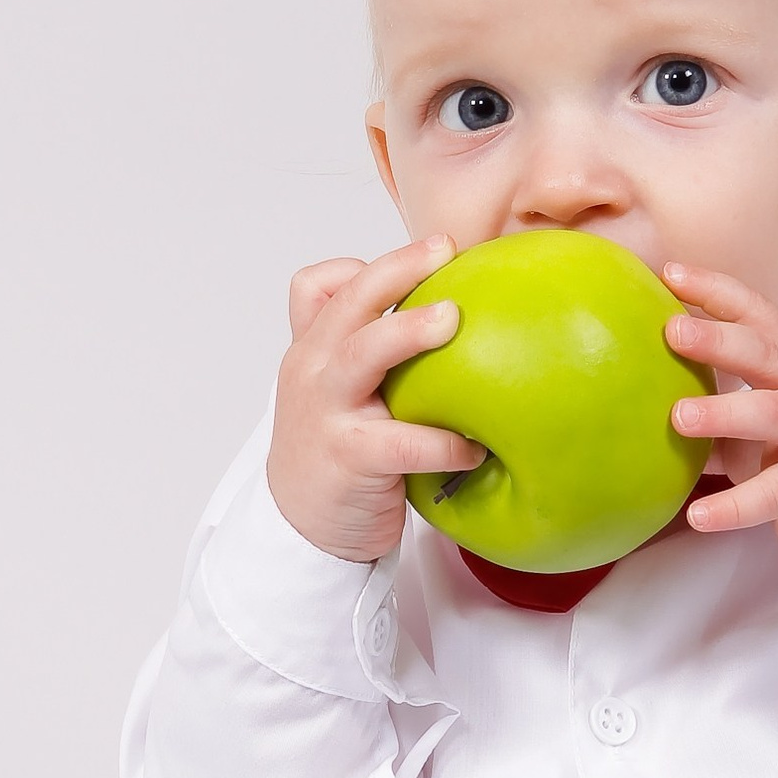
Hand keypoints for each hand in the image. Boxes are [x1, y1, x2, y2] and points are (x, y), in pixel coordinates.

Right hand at [266, 237, 486, 562]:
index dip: (366, 265)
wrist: (300, 526)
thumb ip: (368, 351)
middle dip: (397, 269)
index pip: (317, 286)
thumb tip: (452, 312)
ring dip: (407, 331)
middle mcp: (312, 370)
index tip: (427, 254)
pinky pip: (402, 442)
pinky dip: (444, 442)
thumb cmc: (333, 450)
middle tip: (446, 251)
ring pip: (361, 354)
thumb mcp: (334, 391)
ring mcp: (326, 412)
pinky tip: (476, 448)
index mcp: (311, 349)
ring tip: (453, 319)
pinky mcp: (348, 458)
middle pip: (346, 302)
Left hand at [662, 263, 777, 563]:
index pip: (758, 313)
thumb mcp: (764, 407)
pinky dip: (736, 505)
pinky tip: (699, 515)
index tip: (670, 274)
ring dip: (727, 414)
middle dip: (721, 340)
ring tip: (680, 418)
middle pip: (770, 354)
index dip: (716, 291)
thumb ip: (715, 392)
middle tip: (672, 332)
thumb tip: (637, 379)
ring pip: (777, 415)